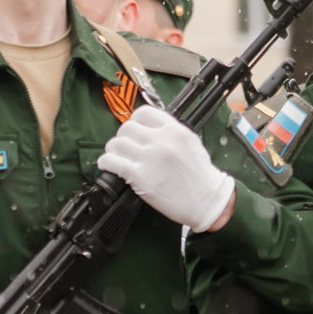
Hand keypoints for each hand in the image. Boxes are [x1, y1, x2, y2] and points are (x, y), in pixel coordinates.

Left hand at [97, 105, 237, 231]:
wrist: (206, 200)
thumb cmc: (200, 175)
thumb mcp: (190, 143)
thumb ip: (170, 131)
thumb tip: (148, 128)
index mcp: (174, 130)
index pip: (143, 113)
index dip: (136, 121)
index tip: (136, 131)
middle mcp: (161, 141)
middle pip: (127, 127)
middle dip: (124, 137)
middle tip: (128, 148)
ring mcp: (149, 158)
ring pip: (116, 143)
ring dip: (114, 150)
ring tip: (119, 158)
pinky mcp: (139, 176)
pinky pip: (111, 162)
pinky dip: (106, 163)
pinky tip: (110, 167)